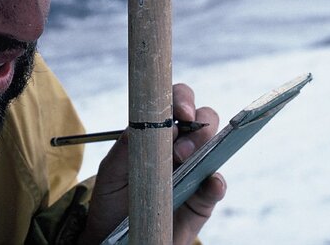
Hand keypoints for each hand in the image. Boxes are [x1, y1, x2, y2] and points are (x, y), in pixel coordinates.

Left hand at [78, 83, 226, 244]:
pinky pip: (216, 188)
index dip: (182, 100)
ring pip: (214, 146)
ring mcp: (194, 171)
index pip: (174, 104)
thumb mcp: (112, 171)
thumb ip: (126, 148)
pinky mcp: (202, 200)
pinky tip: (211, 183)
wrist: (116, 238)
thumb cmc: (114, 197)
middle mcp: (180, 147)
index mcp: (157, 133)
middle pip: (202, 119)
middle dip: (198, 122)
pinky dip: (217, 184)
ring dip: (206, 145)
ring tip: (185, 158)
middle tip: (180, 143)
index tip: (180, 111)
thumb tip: (141, 127)